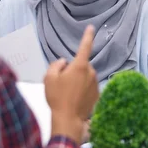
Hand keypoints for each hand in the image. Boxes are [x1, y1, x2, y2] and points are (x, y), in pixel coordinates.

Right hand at [45, 25, 98, 142]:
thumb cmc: (57, 98)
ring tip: (67, 95)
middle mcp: (91, 72)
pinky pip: (88, 87)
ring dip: (77, 82)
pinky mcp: (98, 94)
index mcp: (80, 66)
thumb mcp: (49, 78)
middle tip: (61, 84)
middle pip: (81, 66)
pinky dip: (82, 91)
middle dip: (73, 71)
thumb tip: (64, 63)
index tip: (91, 27)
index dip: (87, 36)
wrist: (69, 120)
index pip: (85, 47)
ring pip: (85, 77)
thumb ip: (56, 65)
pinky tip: (74, 100)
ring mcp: (96, 83)